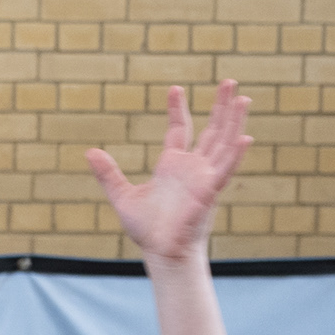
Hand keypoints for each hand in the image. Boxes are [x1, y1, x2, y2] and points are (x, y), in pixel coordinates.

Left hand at [88, 80, 252, 266]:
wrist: (160, 253)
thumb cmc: (147, 229)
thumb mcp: (122, 196)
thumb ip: (108, 174)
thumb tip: (89, 152)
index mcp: (173, 166)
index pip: (180, 129)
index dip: (177, 109)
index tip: (174, 88)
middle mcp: (193, 168)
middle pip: (212, 130)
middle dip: (221, 107)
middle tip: (229, 82)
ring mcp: (204, 178)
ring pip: (224, 143)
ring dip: (234, 121)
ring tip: (242, 97)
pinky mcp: (210, 192)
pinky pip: (226, 170)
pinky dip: (235, 154)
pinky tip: (244, 137)